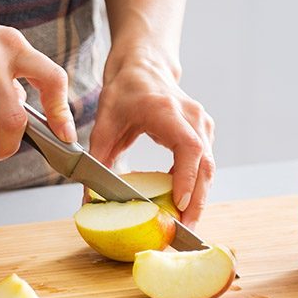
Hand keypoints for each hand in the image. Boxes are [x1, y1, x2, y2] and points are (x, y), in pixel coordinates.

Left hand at [88, 50, 214, 225]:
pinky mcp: (204, 132)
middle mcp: (191, 116)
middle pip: (205, 163)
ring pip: (208, 166)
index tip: (181, 204)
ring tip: (185, 225)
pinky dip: (196, 185)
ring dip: (200, 197)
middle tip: (185, 230)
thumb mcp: (103, 124)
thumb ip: (97, 160)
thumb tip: (89, 199)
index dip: (187, 178)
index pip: (188, 148)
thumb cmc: (123, 92)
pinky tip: (184, 205)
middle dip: (197, 200)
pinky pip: (204, 163)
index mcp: (166, 111)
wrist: (143, 67)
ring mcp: (202, 123)